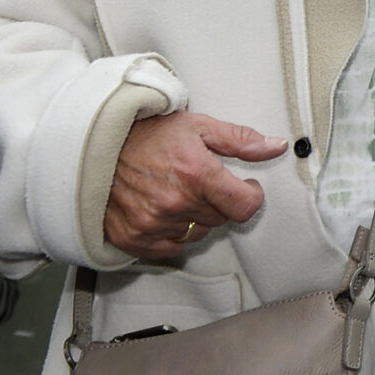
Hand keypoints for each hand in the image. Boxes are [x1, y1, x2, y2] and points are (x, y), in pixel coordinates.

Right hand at [103, 112, 286, 260]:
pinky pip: (170, 247)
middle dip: (220, 201)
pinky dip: (172, 233)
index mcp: (197, 175)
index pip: (245, 206)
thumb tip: (276, 147)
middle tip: (203, 182)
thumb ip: (241, 140)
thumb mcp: (199, 126)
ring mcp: (153, 224)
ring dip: (196, 217)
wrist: (97, 148)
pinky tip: (163, 209)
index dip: (251, 196)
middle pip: (221, 219)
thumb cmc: (149, 134)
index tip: (245, 187)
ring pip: (197, 233)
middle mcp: (176, 204)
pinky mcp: (133, 239)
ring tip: (180, 192)